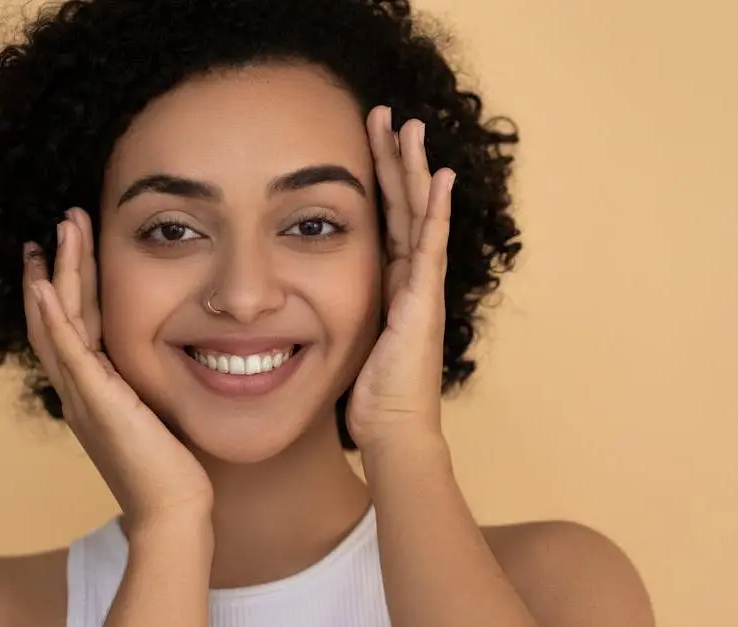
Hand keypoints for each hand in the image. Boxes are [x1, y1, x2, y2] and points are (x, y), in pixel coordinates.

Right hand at [23, 208, 213, 532]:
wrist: (172, 510)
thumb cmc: (171, 470)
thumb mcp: (155, 414)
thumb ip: (147, 387)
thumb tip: (164, 364)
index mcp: (92, 390)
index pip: (75, 324)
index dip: (71, 284)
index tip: (68, 248)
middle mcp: (78, 389)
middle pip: (57, 314)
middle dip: (60, 265)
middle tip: (60, 222)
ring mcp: (82, 394)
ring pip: (58, 320)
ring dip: (56, 273)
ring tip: (57, 231)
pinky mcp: (96, 401)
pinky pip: (68, 349)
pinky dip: (52, 314)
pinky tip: (44, 282)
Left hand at [347, 106, 454, 451]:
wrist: (394, 431)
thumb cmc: (371, 395)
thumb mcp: (346, 341)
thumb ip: (334, 313)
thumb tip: (298, 303)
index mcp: (391, 284)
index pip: (387, 218)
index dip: (379, 178)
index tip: (368, 141)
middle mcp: (412, 279)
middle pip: (405, 205)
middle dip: (396, 159)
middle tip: (389, 115)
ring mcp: (422, 288)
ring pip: (420, 215)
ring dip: (415, 170)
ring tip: (411, 128)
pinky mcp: (424, 303)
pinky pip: (430, 248)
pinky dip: (436, 212)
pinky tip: (438, 179)